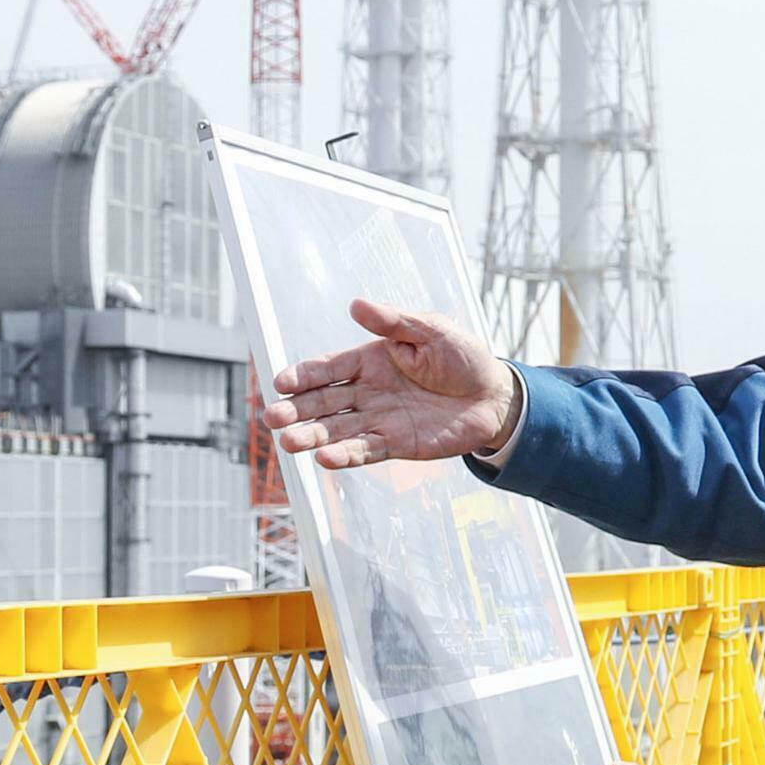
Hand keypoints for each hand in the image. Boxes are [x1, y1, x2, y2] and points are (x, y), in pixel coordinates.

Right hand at [267, 299, 523, 468]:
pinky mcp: (396, 444)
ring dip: (312, 437)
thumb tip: (356, 305)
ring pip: (337, 430)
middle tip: (271, 417)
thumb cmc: (462, 356)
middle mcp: (368, 392)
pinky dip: (345, 456)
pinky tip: (324, 459)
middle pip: (323, 402)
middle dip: (296, 410)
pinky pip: (365, 451)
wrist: (493, 395)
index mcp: (370, 360)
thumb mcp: (430, 329)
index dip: (304, 375)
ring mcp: (379, 420)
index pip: (328, 368)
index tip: (281, 382)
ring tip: (288, 443)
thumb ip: (393, 322)